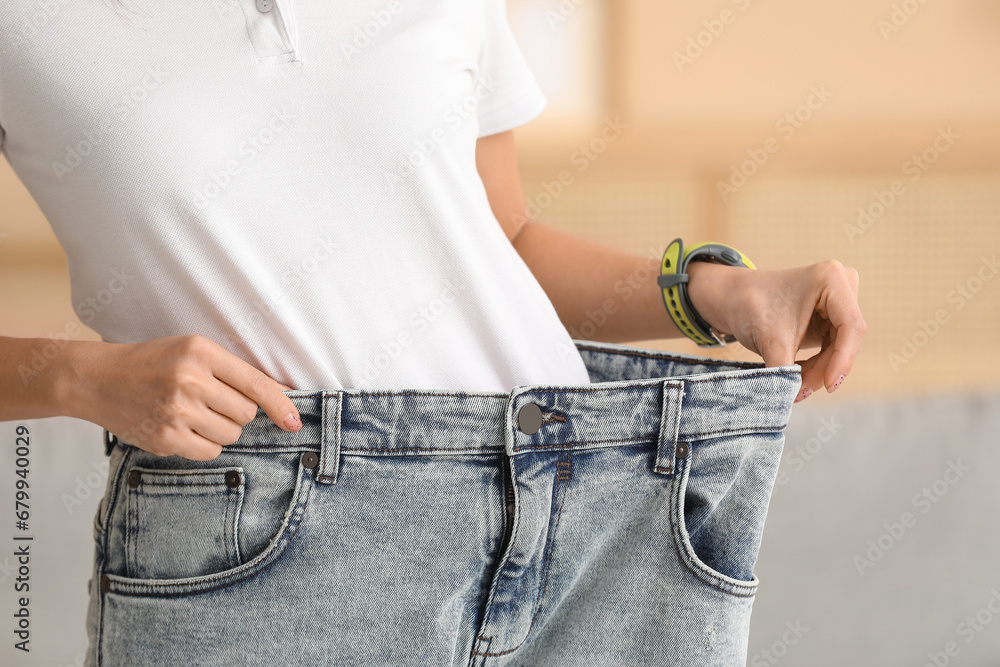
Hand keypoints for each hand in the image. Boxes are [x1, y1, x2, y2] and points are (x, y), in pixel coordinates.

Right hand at [71, 334, 302, 459]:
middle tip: (211, 401)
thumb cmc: (154, 363)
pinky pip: (210, 450)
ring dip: (222, 428)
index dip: (280, 405)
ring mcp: (176, 411)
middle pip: (245, 413)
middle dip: (237, 411)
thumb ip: (235, 372)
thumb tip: (281, 396)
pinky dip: (205, 444)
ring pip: (231, 434)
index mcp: (201, 352)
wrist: (99, 379)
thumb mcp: (194, 352)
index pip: (255, 383)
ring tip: (194, 412)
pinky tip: (185, 428)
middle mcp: (190, 380)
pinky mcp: (165, 437)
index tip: (294, 421)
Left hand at [686, 259, 866, 400]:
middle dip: (825, 368)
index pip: (850, 326)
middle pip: (846, 339)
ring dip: (820, 370)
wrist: (732, 299)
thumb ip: (787, 372)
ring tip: (795, 386)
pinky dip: (817, 364)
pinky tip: (797, 374)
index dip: (843, 360)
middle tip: (800, 391)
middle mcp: (841, 285)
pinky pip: (833, 348)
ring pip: (841, 347)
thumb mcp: (770, 341)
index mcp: (830, 278)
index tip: (828, 386)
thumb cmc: (749, 307)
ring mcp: (838, 301)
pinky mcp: (831, 316)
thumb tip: (791, 401)